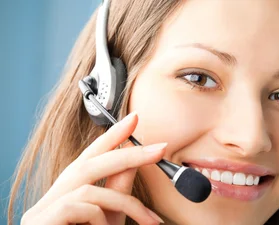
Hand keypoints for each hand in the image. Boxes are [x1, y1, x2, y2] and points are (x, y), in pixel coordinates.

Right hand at [20, 112, 165, 224]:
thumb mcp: (110, 219)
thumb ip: (119, 191)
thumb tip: (136, 162)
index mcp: (69, 193)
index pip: (90, 157)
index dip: (112, 136)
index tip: (135, 118)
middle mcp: (52, 197)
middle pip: (89, 164)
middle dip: (128, 153)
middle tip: (161, 148)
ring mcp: (41, 211)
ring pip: (90, 188)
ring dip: (127, 204)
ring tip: (148, 222)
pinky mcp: (40, 222)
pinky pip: (81, 207)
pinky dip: (101, 218)